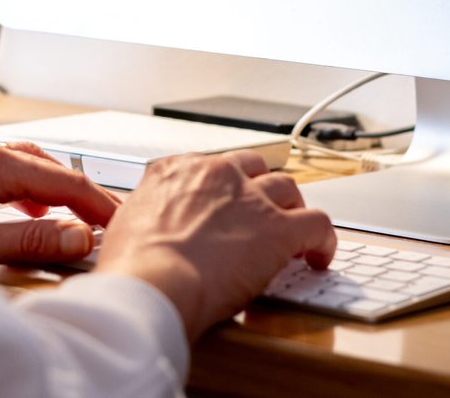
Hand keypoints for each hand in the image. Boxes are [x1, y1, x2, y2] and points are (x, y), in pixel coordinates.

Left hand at [0, 134, 119, 265]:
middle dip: (79, 190)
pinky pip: (2, 163)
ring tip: (71, 214)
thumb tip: (77, 236)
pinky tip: (24, 204)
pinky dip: (26, 182)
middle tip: (102, 219)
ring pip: (25, 160)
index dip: (96, 202)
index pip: (63, 180)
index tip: (118, 220)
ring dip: (52, 185)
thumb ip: (29, 239)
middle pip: (48, 164)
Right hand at [93, 151, 335, 339]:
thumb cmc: (133, 265)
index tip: (226, 205)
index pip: (211, 165)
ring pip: (289, 189)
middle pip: (255, 169)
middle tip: (264, 213)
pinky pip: (318, 224)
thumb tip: (149, 222)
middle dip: (262, 189)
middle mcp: (218, 174)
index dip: (224, 187)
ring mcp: (252, 199)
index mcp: (178, 170)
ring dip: (293, 209)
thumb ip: (147, 211)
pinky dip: (324, 240)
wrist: (151, 283)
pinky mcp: (280, 230)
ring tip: (294, 234)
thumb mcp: (126, 221)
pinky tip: (319, 257)